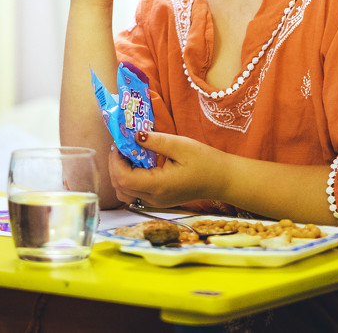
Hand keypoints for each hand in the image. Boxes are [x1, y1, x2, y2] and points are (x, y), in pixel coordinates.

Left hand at [108, 131, 228, 208]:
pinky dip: (130, 181)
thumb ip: (156, 141)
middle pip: (120, 188)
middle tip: (122, 148)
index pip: (123, 178)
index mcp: (158, 185)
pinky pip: (135, 194)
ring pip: (125, 194)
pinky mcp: (159, 201)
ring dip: (121, 175)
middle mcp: (153, 198)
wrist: (222, 180)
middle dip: (115, 167)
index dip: (115, 161)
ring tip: (130, 156)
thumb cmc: (205, 162)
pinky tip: (139, 166)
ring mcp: (156, 202)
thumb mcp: (181, 145)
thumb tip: (135, 135)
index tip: (119, 143)